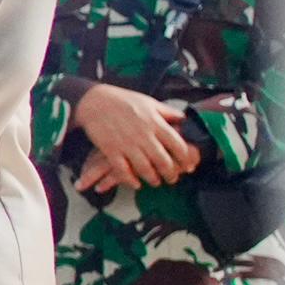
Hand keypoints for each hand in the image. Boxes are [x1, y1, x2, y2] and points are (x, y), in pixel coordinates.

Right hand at [73, 84, 199, 192]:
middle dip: (171, 173)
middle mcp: (143, 135)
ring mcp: (126, 144)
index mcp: (155, 123)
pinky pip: (122, 170)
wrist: (95, 101)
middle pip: (163, 161)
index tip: (189, 166)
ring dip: (152, 178)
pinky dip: (130, 180)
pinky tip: (135, 184)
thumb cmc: (124, 100)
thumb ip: (168, 112)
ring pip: (144, 168)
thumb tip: (184, 119)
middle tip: (173, 179)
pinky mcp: (111, 150)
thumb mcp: (150, 102)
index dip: (186, 158)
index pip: (177, 145)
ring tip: (156, 182)